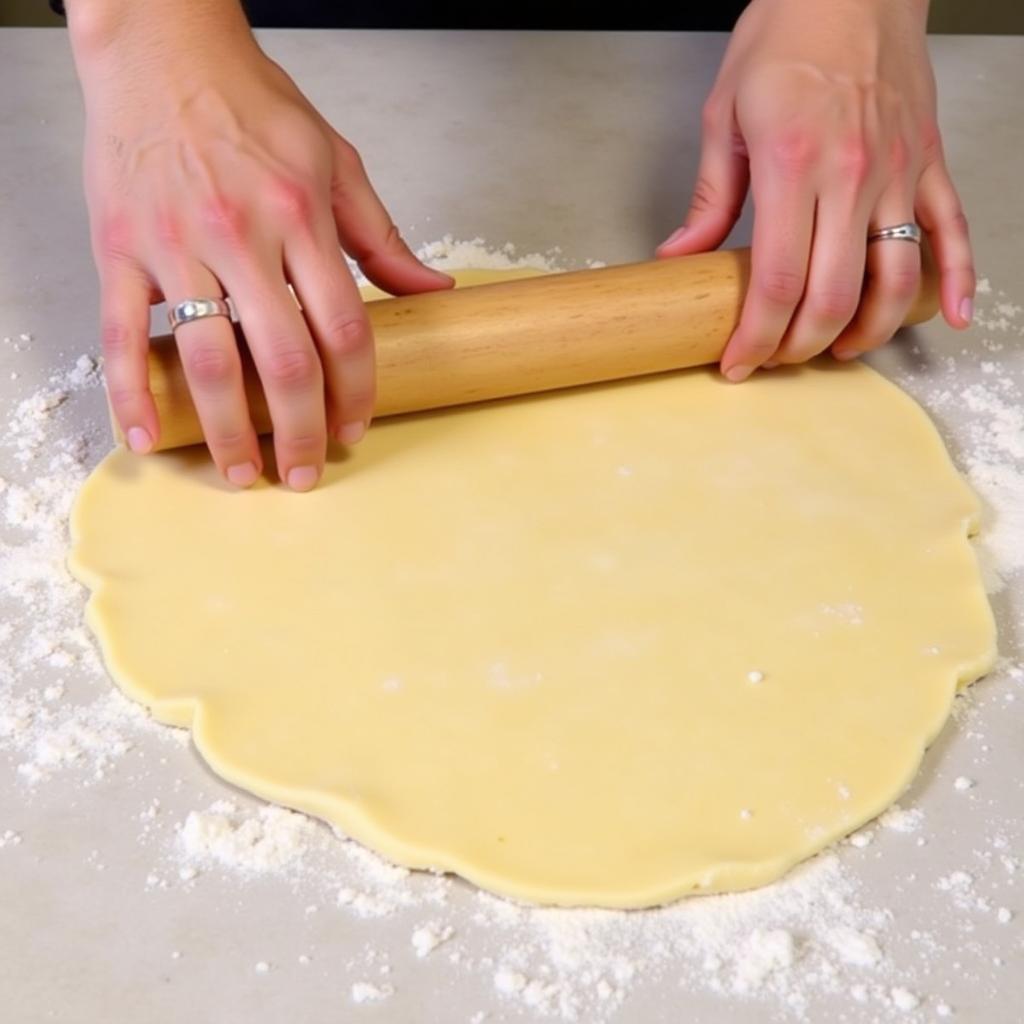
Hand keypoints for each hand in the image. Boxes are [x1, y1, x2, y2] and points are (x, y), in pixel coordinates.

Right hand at [69, 0, 450, 487]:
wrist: (161, 48)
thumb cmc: (250, 103)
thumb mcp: (336, 161)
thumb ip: (381, 238)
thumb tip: (433, 290)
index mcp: (302, 217)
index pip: (344, 330)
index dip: (355, 392)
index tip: (353, 428)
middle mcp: (241, 236)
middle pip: (283, 360)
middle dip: (299, 430)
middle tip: (304, 473)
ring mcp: (176, 245)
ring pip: (207, 360)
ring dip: (226, 430)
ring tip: (241, 473)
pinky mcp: (121, 248)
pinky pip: (120, 334)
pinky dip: (130, 392)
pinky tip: (146, 436)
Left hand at [657, 0, 972, 380]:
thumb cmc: (786, 32)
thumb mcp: (725, 112)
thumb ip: (709, 197)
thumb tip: (679, 258)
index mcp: (793, 164)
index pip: (776, 280)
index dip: (756, 335)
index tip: (739, 362)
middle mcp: (852, 175)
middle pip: (834, 294)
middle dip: (801, 344)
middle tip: (777, 359)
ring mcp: (899, 172)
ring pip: (893, 278)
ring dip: (867, 330)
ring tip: (839, 351)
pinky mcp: (930, 163)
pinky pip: (952, 231)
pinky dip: (956, 278)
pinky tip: (948, 317)